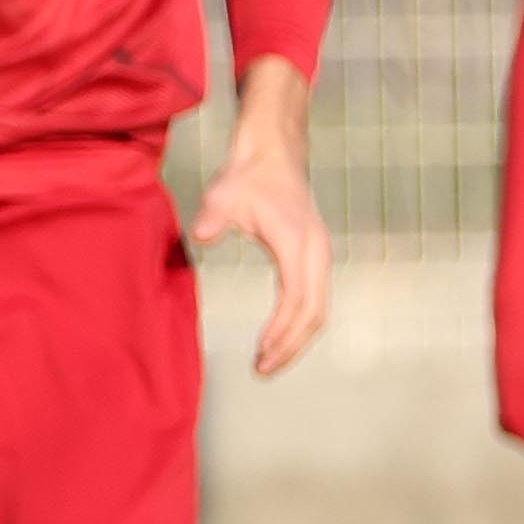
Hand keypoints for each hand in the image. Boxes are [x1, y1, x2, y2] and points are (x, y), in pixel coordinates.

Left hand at [192, 60, 330, 375]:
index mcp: (298, 243)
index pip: (297, 298)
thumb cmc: (249, 176)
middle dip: (291, 346)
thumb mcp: (225, 193)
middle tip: (262, 370)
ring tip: (268, 363)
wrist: (275, 154)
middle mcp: (317, 252)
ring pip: (320, 311)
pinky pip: (316, 301)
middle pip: (315, 314)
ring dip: (298, 340)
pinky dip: (300, 325)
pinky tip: (278, 339)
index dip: (282, 330)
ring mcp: (320, 256)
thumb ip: (214, 216)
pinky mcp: (316, 257)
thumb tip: (202, 235)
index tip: (261, 351)